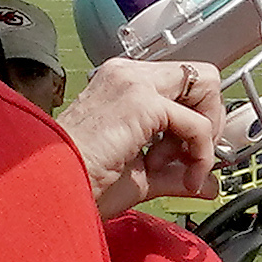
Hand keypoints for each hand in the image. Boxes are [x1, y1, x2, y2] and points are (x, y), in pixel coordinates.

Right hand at [62, 58, 223, 218]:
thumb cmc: (81, 182)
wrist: (51, 188)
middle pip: (201, 77)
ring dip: (205, 135)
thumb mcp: (141, 176)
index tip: (189, 156)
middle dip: (210, 120)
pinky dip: (201, 154)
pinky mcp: (141, 101)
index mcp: (124, 84)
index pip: (183, 84)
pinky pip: (197, 123)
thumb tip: (209, 184)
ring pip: (206, 86)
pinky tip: (184, 178)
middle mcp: (129, 74)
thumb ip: (176, 173)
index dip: (198, 119)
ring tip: (175, 168)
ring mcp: (134, 82)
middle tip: (193, 158)